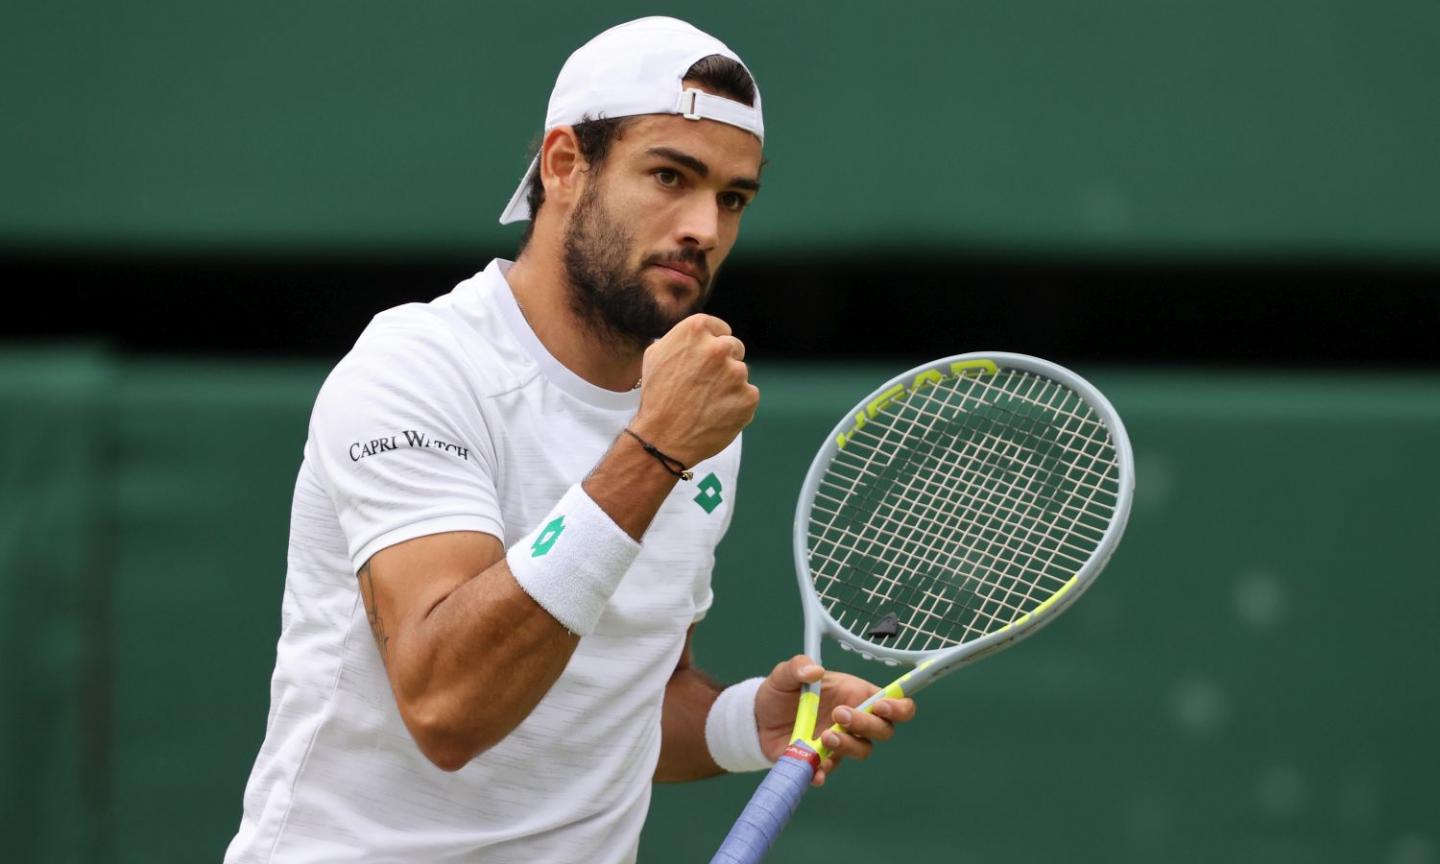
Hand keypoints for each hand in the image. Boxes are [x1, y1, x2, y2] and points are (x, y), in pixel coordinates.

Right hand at [629, 314, 758, 466]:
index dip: (713, 344)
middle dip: (724, 363)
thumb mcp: (656, 354)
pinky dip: (736, 404)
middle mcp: (719, 348)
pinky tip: (716, 413)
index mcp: (696, 331)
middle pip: (734, 348)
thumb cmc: (656, 397)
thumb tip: (698, 337)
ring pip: (740, 374)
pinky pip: (747, 395)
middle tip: (706, 384)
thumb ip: (681, 339)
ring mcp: (736, 373)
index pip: (720, 329)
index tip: (707, 358)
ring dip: (729, 385)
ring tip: (706, 403)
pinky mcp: (748, 397)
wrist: (662, 438)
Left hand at [754, 655, 916, 786]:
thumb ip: (799, 666)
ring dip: (848, 745)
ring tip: (824, 736)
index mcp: (854, 694)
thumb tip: (814, 670)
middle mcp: (853, 720)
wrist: (758, 719)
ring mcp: (840, 742)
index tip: (882, 706)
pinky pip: (831, 770)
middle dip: (867, 724)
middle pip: (883, 730)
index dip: (898, 706)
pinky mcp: (822, 760)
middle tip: (840, 714)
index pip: (893, 701)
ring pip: (862, 750)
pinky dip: (824, 772)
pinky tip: (815, 769)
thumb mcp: (786, 674)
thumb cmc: (781, 692)